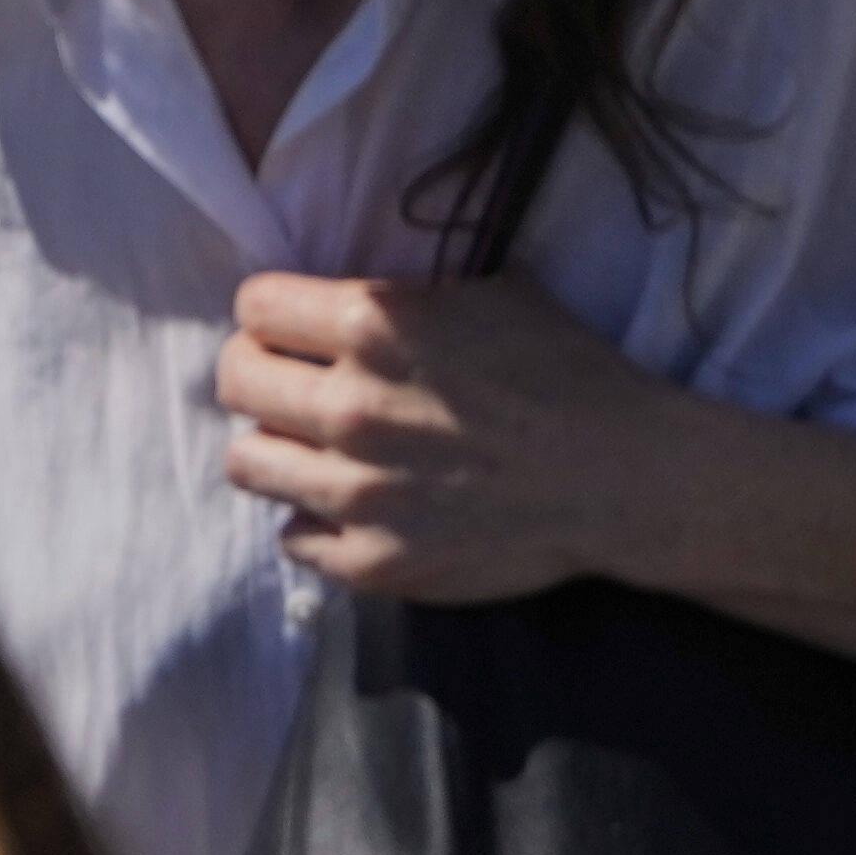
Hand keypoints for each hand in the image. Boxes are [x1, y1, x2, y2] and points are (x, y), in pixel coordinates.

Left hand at [215, 271, 684, 610]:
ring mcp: (355, 493)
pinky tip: (358, 504)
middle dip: (260, 372)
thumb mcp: (491, 292)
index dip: (273, 312)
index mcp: (376, 324)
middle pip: (235, 380)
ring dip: (279, 448)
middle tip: (294, 384)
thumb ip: (407, 295)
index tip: (292, 327)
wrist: (620, 476)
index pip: (255, 306)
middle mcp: (350, 406)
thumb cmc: (565, 371)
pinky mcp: (370, 562)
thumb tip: (346, 300)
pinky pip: (292, 536)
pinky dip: (316, 518)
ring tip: (319, 448)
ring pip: (246, 462)